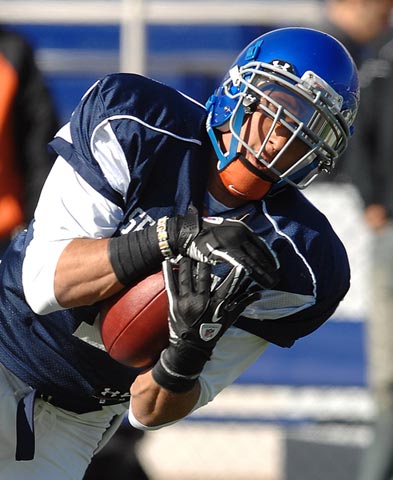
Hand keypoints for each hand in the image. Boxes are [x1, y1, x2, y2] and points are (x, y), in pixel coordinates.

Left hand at [151, 257, 259, 391]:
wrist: (189, 349)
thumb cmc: (211, 332)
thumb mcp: (229, 319)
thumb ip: (243, 304)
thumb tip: (259, 294)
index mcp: (216, 304)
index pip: (227, 284)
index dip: (231, 270)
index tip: (233, 257)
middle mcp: (201, 301)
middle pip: (204, 275)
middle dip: (204, 260)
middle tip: (204, 247)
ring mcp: (186, 301)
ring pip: (186, 276)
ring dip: (187, 262)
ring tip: (187, 250)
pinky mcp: (173, 303)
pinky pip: (170, 284)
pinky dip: (168, 271)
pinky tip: (167, 260)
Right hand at [167, 207, 278, 288]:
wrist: (189, 232)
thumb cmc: (205, 231)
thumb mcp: (225, 225)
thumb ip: (238, 222)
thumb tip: (249, 216)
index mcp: (241, 228)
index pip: (259, 244)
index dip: (268, 256)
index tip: (275, 266)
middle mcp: (241, 233)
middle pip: (259, 253)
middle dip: (269, 266)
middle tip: (277, 277)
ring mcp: (234, 241)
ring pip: (253, 259)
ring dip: (264, 272)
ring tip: (271, 282)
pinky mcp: (226, 250)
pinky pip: (243, 263)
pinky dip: (252, 272)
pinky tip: (258, 279)